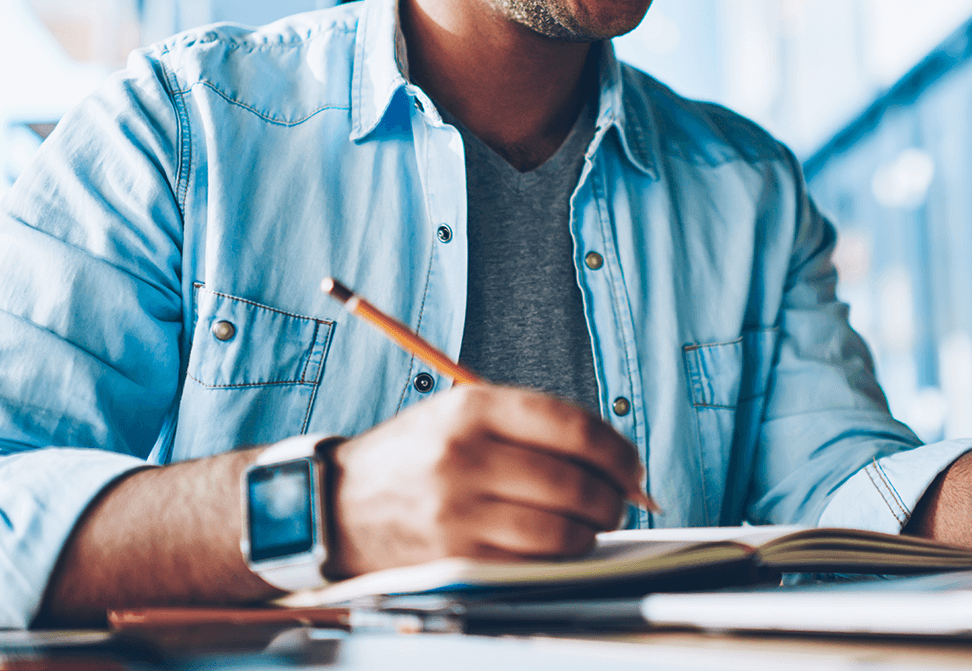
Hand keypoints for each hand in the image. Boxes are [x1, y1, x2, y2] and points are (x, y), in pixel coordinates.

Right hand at [322, 385, 640, 578]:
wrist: (339, 503)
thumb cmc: (419, 456)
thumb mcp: (463, 415)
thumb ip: (534, 429)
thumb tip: (614, 459)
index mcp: (473, 408)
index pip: (572, 426)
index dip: (616, 450)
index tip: (632, 466)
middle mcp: (465, 456)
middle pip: (574, 483)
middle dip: (612, 498)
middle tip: (618, 502)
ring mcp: (458, 511)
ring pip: (559, 530)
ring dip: (590, 533)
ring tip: (590, 526)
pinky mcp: (454, 558)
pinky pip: (531, 564)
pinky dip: (557, 560)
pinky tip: (557, 548)